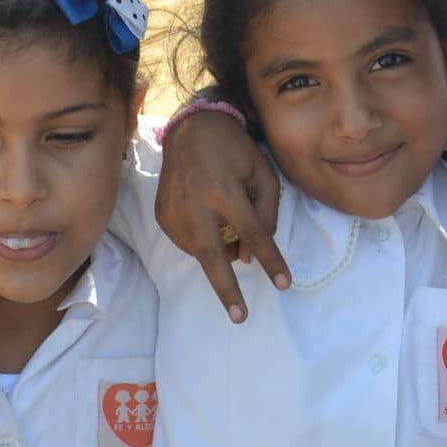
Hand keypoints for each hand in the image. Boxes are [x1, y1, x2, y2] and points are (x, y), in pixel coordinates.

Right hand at [156, 111, 287, 322]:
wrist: (191, 129)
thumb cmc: (235, 151)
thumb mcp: (262, 173)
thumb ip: (265, 213)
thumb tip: (250, 257)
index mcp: (225, 190)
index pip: (253, 233)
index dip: (271, 261)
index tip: (284, 284)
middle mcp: (195, 204)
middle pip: (213, 256)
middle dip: (227, 290)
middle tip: (240, 317)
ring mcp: (174, 212)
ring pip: (202, 252)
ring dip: (221, 251)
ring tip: (228, 223)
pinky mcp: (162, 217)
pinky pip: (188, 243)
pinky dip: (204, 241)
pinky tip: (208, 218)